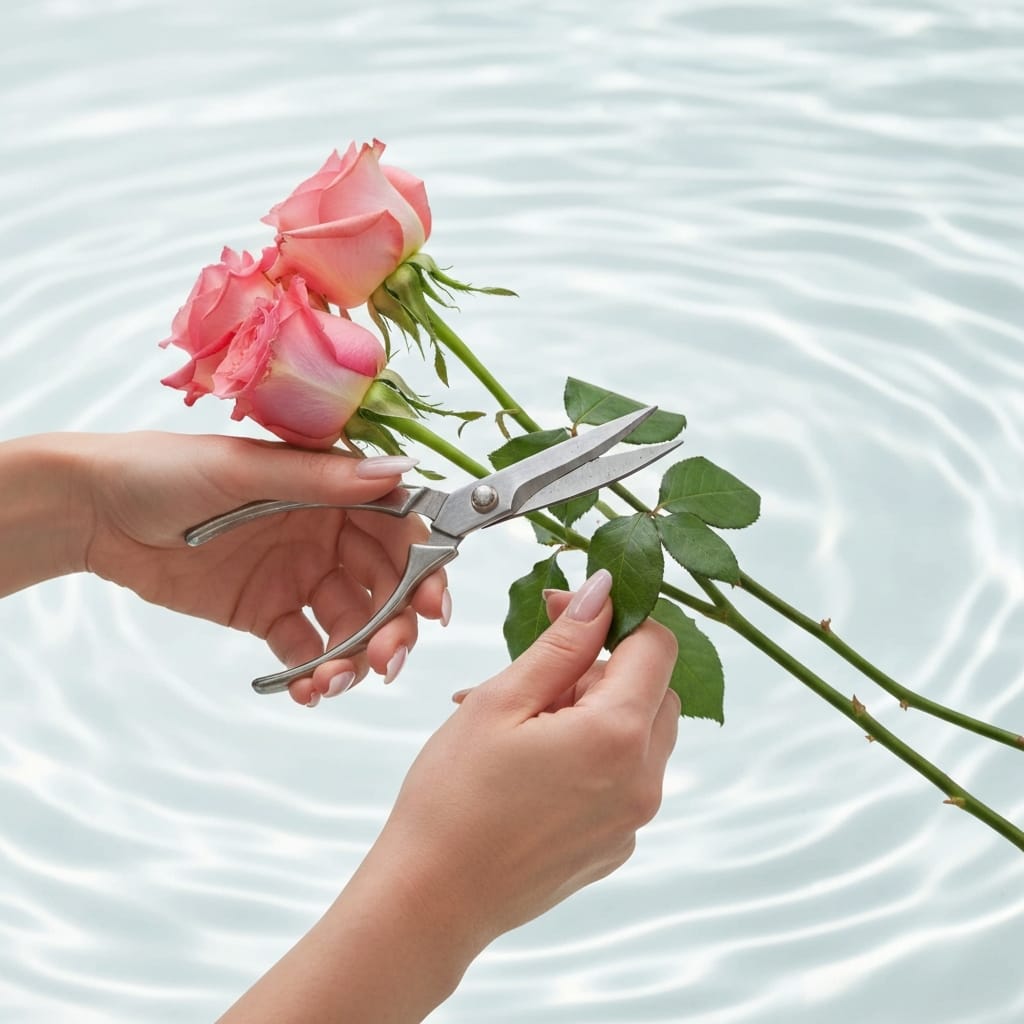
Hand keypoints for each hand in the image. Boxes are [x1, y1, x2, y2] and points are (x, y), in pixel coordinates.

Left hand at [73, 431, 447, 703]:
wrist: (94, 512)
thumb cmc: (165, 470)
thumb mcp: (245, 469)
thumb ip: (323, 480)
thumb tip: (402, 473)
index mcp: (330, 490)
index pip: (399, 529)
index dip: (426, 567)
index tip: (433, 608)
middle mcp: (327, 533)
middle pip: (386, 585)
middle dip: (396, 626)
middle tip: (387, 662)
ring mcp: (300, 576)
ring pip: (353, 625)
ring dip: (355, 658)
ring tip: (331, 684)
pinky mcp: (269, 613)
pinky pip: (307, 649)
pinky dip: (314, 673)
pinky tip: (304, 689)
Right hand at [218, 570, 679, 1022]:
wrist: (431, 902)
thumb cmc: (453, 798)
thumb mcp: (502, 700)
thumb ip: (563, 642)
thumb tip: (603, 592)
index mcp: (618, 736)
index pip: (657, 645)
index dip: (614, 615)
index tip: (562, 612)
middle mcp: (643, 781)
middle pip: (653, 689)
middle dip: (602, 667)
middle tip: (534, 679)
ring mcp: (633, 820)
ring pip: (639, 733)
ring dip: (595, 710)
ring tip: (523, 724)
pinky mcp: (615, 845)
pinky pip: (622, 777)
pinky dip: (590, 755)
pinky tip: (530, 766)